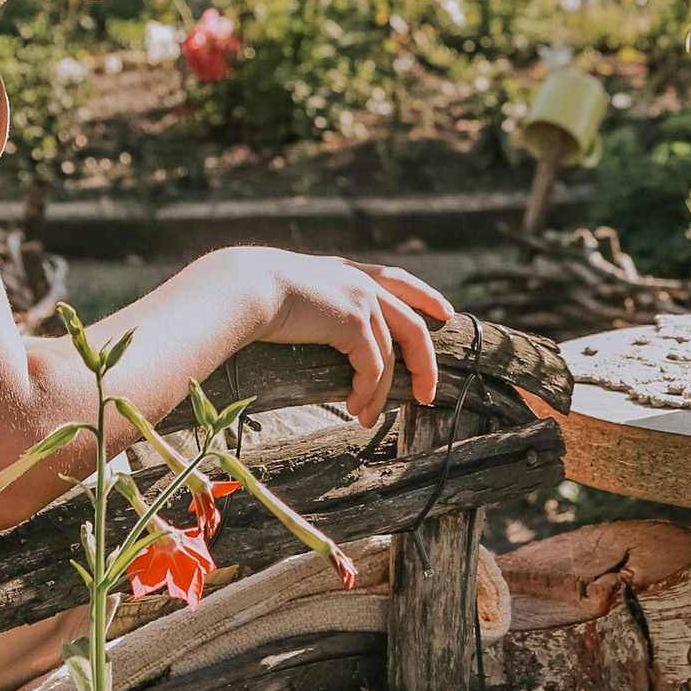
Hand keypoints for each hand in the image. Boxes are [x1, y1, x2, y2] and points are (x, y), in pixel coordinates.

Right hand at [233, 249, 454, 422]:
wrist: (245, 287)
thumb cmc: (253, 293)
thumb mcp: (291, 291)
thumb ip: (311, 303)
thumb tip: (311, 328)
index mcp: (348, 272)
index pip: (398, 279)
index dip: (426, 295)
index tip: (445, 311)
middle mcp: (362, 283)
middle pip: (413, 324)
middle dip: (425, 363)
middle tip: (427, 394)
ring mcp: (362, 300)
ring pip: (390, 356)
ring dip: (382, 393)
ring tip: (369, 418)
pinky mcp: (354, 322)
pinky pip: (372, 367)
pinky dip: (368, 392)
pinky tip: (355, 408)